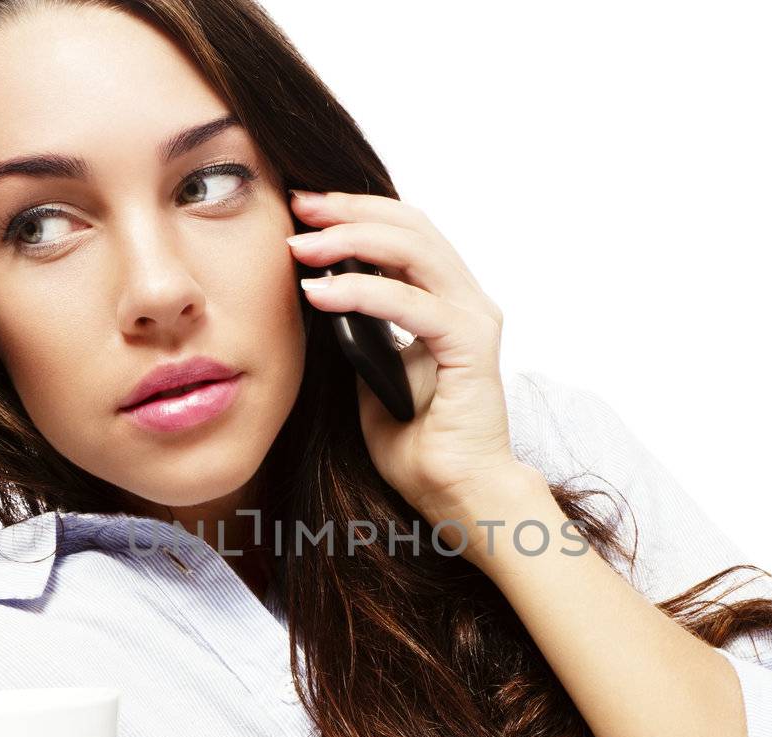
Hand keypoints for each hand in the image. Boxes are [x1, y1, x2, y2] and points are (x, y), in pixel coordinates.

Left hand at [287, 189, 529, 524]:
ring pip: (413, 250)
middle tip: (297, 206)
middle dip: (348, 210)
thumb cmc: (418, 445)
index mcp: (445, 301)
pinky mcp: (471, 345)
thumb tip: (315, 292)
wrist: (456, 494)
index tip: (302, 210)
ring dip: (350, 240)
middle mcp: (466, 301)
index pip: (403, 233)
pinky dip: (361, 292)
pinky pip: (411, 304)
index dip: (354, 212)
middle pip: (409, 226)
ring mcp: (474, 319)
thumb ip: (357, 332)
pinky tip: (320, 294)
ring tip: (301, 247)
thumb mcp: (369, 375)